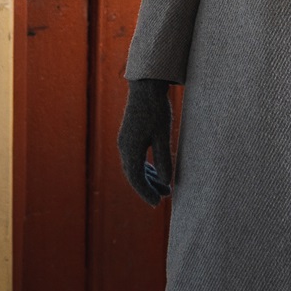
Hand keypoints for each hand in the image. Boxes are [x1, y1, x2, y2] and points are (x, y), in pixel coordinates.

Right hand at [117, 80, 174, 203]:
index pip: (136, 179)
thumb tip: (166, 181)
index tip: (157, 203)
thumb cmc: (156, 110)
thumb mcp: (164, 135)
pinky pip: (134, 159)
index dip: (146, 193)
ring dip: (147, 179)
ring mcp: (125, 142)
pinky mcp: (129, 136)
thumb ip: (164, 159)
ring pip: (134, 168)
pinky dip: (145, 168)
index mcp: (131, 149)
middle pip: (134, 175)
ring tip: (164, 187)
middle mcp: (124, 148)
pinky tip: (156, 172)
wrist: (145, 87)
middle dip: (147, 188)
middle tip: (162, 198)